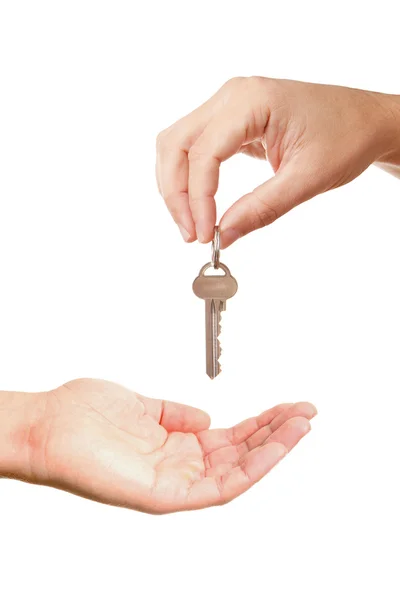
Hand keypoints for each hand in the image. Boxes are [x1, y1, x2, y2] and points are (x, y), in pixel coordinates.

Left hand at [6, 379, 315, 512]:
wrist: (48, 424)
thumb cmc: (84, 413)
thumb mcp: (143, 406)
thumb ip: (176, 414)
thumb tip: (208, 415)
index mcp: (175, 444)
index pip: (230, 437)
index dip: (262, 422)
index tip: (288, 407)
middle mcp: (178, 466)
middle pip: (241, 454)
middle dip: (276, 433)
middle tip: (306, 413)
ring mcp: (173, 482)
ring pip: (237, 472)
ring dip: (273, 449)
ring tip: (301, 425)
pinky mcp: (165, 496)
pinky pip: (217, 488)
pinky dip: (250, 469)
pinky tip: (274, 448)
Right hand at [156, 77, 399, 246]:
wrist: (366, 120)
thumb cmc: (346, 139)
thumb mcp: (306, 180)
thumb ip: (262, 209)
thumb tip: (224, 236)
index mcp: (252, 101)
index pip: (204, 152)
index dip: (198, 199)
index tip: (205, 235)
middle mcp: (231, 95)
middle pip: (176, 144)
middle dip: (176, 194)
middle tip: (190, 233)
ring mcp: (228, 104)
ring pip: (177, 145)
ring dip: (176, 187)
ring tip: (192, 224)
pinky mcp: (230, 119)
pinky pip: (194, 147)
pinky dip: (190, 178)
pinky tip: (199, 205)